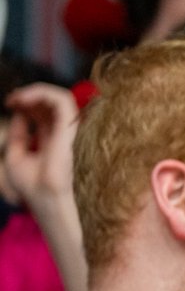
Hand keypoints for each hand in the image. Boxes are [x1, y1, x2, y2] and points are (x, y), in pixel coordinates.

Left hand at [3, 83, 78, 207]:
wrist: (43, 198)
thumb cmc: (32, 184)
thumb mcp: (15, 154)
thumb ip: (18, 133)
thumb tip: (20, 113)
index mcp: (50, 139)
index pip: (43, 112)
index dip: (25, 103)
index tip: (9, 104)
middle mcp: (61, 132)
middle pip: (50, 102)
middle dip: (28, 95)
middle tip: (11, 100)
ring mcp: (66, 129)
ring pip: (58, 96)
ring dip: (35, 91)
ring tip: (17, 98)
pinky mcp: (69, 127)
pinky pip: (61, 100)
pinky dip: (42, 94)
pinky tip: (24, 100)